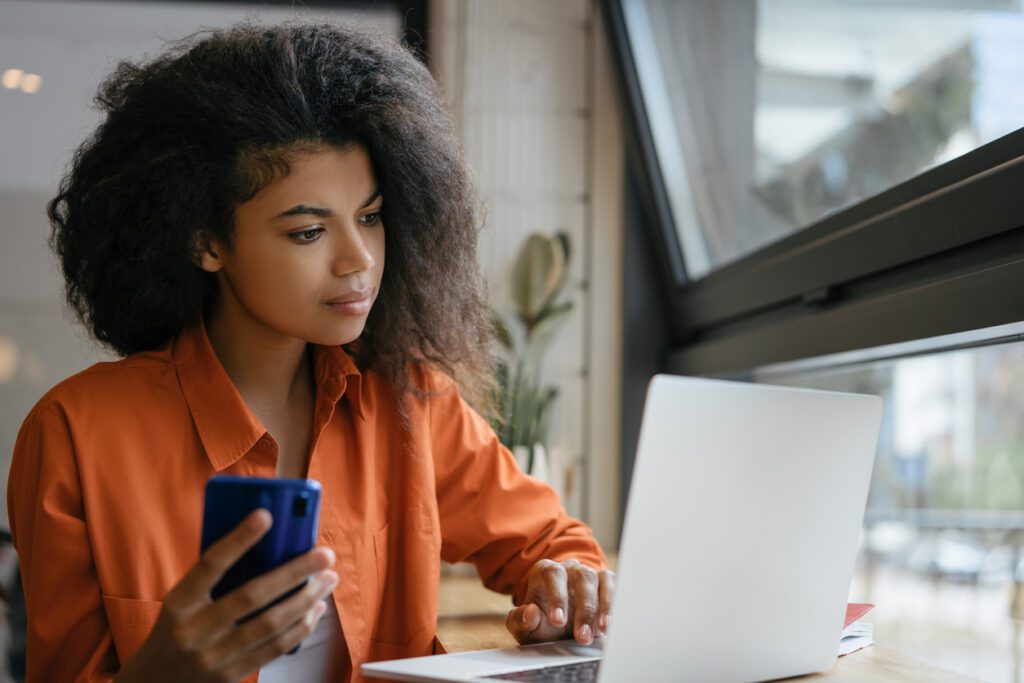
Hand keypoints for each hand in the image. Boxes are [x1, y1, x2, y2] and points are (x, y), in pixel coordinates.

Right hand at [115, 509, 336, 682]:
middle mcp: (193, 630)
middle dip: (294, 572)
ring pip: (270, 624)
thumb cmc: (177, 629)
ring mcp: (212, 657)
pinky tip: (316, 609)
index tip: (266, 515)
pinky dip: (300, 627)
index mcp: (178, 602)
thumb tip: (268, 546)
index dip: (238, 539)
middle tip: (325, 555)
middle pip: (252, 595)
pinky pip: (274, 649)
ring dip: (306, 599)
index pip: (210, 564)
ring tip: (329, 580)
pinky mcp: (230, 676)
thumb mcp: (181, 603)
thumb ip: (214, 580)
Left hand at [505, 559, 613, 645]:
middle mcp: (568, 569)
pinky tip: (607, 624)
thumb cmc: (540, 622)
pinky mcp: (603, 583)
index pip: (553, 574)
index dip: (557, 596)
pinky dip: (611, 603)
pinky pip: (611, 585)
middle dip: (583, 608)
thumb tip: (530, 613)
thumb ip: (520, 621)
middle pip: (580, 576)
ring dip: (601, 607)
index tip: (558, 621)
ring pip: (597, 579)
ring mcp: (587, 574)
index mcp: (545, 572)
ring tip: (599, 632)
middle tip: (582, 636)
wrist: (556, 627)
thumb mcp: (524, 626)